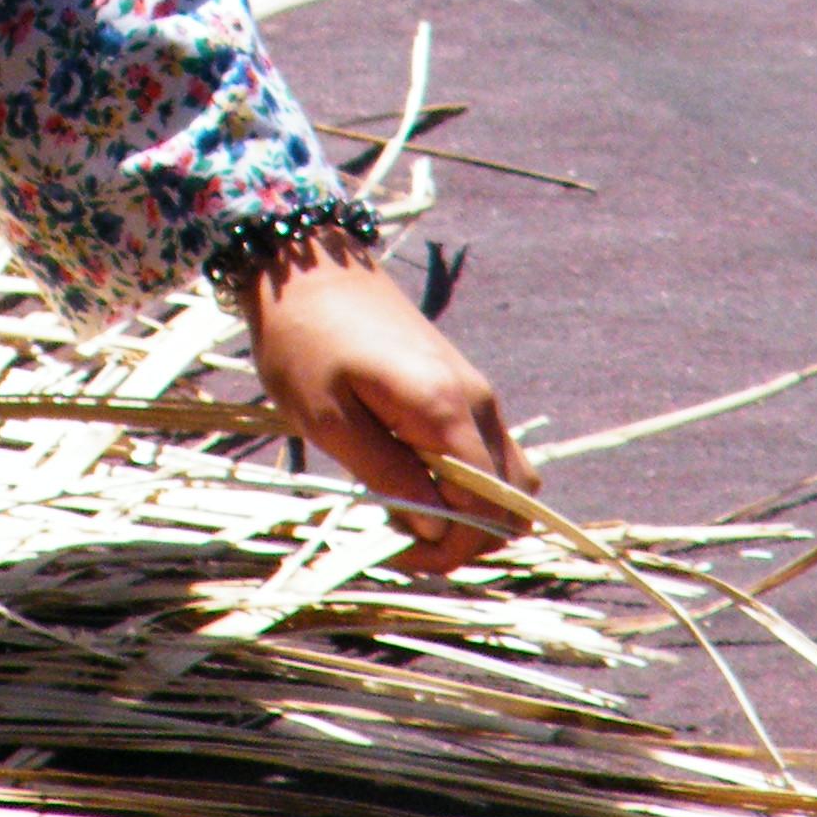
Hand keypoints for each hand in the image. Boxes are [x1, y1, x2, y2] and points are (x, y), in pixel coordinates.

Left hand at [242, 230, 535, 575]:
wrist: (308, 266)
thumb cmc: (303, 341)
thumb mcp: (327, 419)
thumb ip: (386, 478)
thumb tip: (435, 531)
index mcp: (446, 410)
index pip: (485, 512)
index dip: (449, 549)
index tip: (394, 551)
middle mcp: (478, 402)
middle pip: (513, 505)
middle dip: (465, 538)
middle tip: (399, 537)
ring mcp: (478, 392)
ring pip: (512, 481)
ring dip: (473, 512)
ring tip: (408, 511)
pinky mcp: (465, 386)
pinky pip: (491, 453)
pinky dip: (469, 483)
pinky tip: (413, 478)